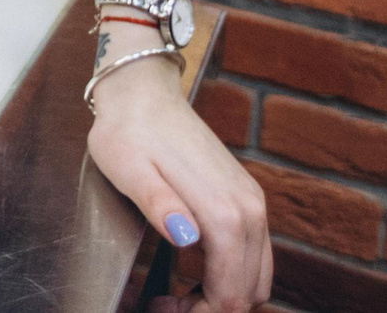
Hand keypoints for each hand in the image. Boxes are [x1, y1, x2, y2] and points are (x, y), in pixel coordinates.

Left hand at [88, 30, 270, 312]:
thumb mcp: (129, 170)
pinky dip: (232, 275)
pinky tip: (195, 272)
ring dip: (224, 295)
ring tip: (178, 294)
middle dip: (212, 308)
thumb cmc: (129, 132)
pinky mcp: (246, 198)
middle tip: (167, 305)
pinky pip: (254, 254)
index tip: (162, 308)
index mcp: (223, 212)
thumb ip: (159, 205)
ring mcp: (252, 203)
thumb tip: (187, 238)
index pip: (230, 295)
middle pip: (250, 292)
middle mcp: (249, 210)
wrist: (144, 94)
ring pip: (257, 277)